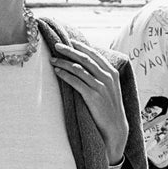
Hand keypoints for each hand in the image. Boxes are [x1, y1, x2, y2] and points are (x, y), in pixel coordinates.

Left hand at [52, 40, 127, 163]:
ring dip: (63, 62)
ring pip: (78, 68)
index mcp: (112, 72)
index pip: (94, 54)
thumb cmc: (110, 107)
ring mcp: (100, 86)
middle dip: (69, 50)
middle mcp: (107, 77)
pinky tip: (57, 72)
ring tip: (52, 60)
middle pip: (84, 58)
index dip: (81, 46)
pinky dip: (65, 75)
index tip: (69, 41)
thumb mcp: (110, 88)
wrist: (115, 127)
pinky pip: (76, 82)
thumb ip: (102, 75)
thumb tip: (87, 64)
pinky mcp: (92, 96)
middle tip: (56, 45)